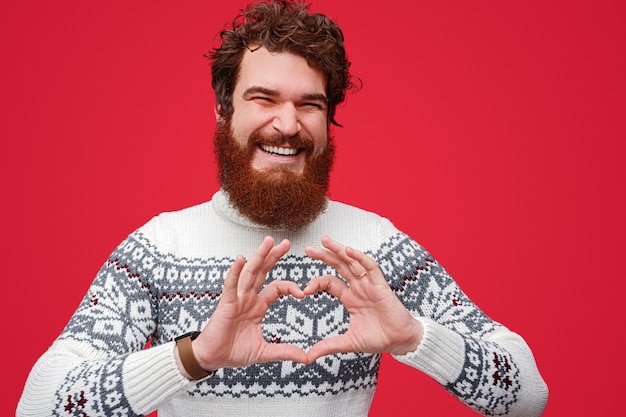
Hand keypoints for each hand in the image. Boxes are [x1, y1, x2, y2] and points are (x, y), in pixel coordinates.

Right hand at [190, 236, 308, 371]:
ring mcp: (236, 299)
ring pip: (249, 273)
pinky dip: (235, 272)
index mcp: (258, 306)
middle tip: (286, 242)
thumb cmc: (233, 351)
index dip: (290, 287)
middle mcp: (248, 298)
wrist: (212, 358)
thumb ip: (284, 351)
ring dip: (259, 256)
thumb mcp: (264, 352)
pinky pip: (230, 285)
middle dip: (274, 257)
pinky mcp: (225, 304)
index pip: (277, 288)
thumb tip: (306, 358)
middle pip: (263, 272)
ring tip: (269, 242)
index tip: (303, 293)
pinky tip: (240, 259)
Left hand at [303, 236, 422, 361]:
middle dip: (324, 256)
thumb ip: (329, 346)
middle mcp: (358, 287)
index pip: (329, 282)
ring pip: (352, 262)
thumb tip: (308, 356)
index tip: (304, 290)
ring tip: (324, 241)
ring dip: (339, 250)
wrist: (400, 341)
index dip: (316, 282)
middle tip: (307, 249)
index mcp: (349, 297)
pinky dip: (360, 258)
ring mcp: (369, 284)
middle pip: (338, 266)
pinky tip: (349, 251)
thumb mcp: (349, 342)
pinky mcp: (381, 285)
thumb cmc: (378, 339)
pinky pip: (370, 267)